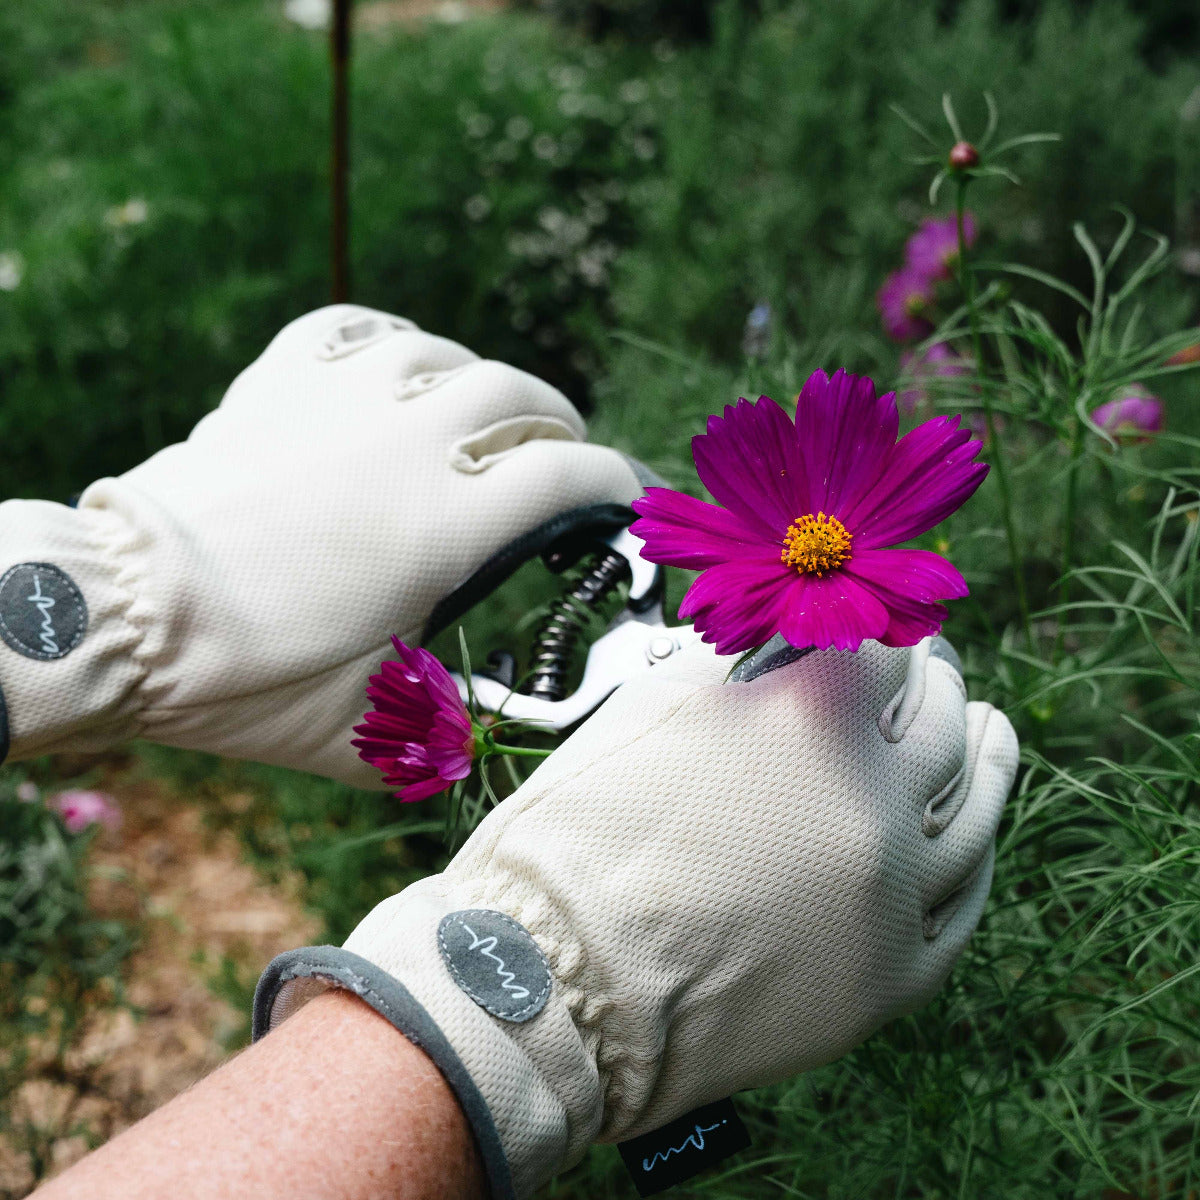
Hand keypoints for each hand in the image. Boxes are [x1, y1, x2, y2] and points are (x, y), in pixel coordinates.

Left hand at [0, 306, 640, 781]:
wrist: (122, 616)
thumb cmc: (245, 676)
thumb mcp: (362, 727)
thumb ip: (438, 735)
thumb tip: (485, 749)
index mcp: (445, 529)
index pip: (567, 477)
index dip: (615, 483)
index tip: (626, 498)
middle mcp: (408, 447)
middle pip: (521, 397)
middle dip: (557, 425)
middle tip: (558, 456)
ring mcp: (343, 403)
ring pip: (449, 356)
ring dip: (484, 384)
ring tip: (484, 416)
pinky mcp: (282, 383)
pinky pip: (357, 329)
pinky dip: (395, 343)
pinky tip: (399, 367)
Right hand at [254, 635, 1018, 1196]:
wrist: (555, 981)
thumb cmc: (579, 837)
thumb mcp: (652, 706)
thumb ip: (740, 667)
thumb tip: (786, 652)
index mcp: (810, 716)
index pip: (877, 648)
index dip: (877, 631)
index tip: (879, 632)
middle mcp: (871, 797)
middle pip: (941, 716)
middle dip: (939, 678)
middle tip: (937, 666)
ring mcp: (892, 894)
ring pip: (976, 808)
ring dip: (987, 755)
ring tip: (991, 730)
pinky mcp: (892, 978)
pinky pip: (965, 906)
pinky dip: (976, 859)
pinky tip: (975, 836)